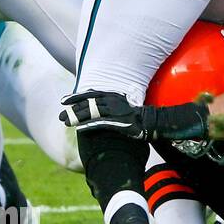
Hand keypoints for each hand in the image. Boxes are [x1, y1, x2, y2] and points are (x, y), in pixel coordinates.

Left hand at [60, 91, 209, 140]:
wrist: (162, 123)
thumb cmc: (147, 118)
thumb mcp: (130, 110)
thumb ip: (118, 108)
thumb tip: (109, 109)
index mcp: (117, 98)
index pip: (95, 94)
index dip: (79, 96)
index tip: (65, 99)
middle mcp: (116, 103)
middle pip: (90, 102)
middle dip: (74, 106)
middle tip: (60, 110)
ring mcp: (119, 113)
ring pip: (93, 112)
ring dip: (78, 116)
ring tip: (64, 120)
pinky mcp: (122, 123)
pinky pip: (103, 124)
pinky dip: (90, 125)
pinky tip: (79, 128)